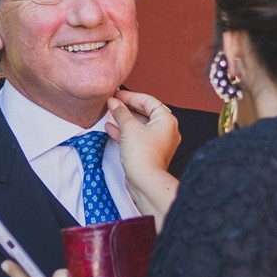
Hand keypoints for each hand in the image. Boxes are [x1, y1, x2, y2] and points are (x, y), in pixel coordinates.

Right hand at [108, 88, 180, 218]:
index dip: (131, 96)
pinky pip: (136, 138)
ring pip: (139, 126)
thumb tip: (114, 103)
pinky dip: (124, 133)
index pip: (148, 101)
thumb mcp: (129, 127)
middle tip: (113, 103)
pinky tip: (110, 129)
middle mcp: (165, 131)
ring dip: (124, 120)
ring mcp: (157, 143)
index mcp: (166, 120)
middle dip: (127, 108)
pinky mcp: (149, 153)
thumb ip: (121, 112)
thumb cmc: (143, 155)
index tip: (117, 95)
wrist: (145, 181)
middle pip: (144, 112)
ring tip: (109, 114)